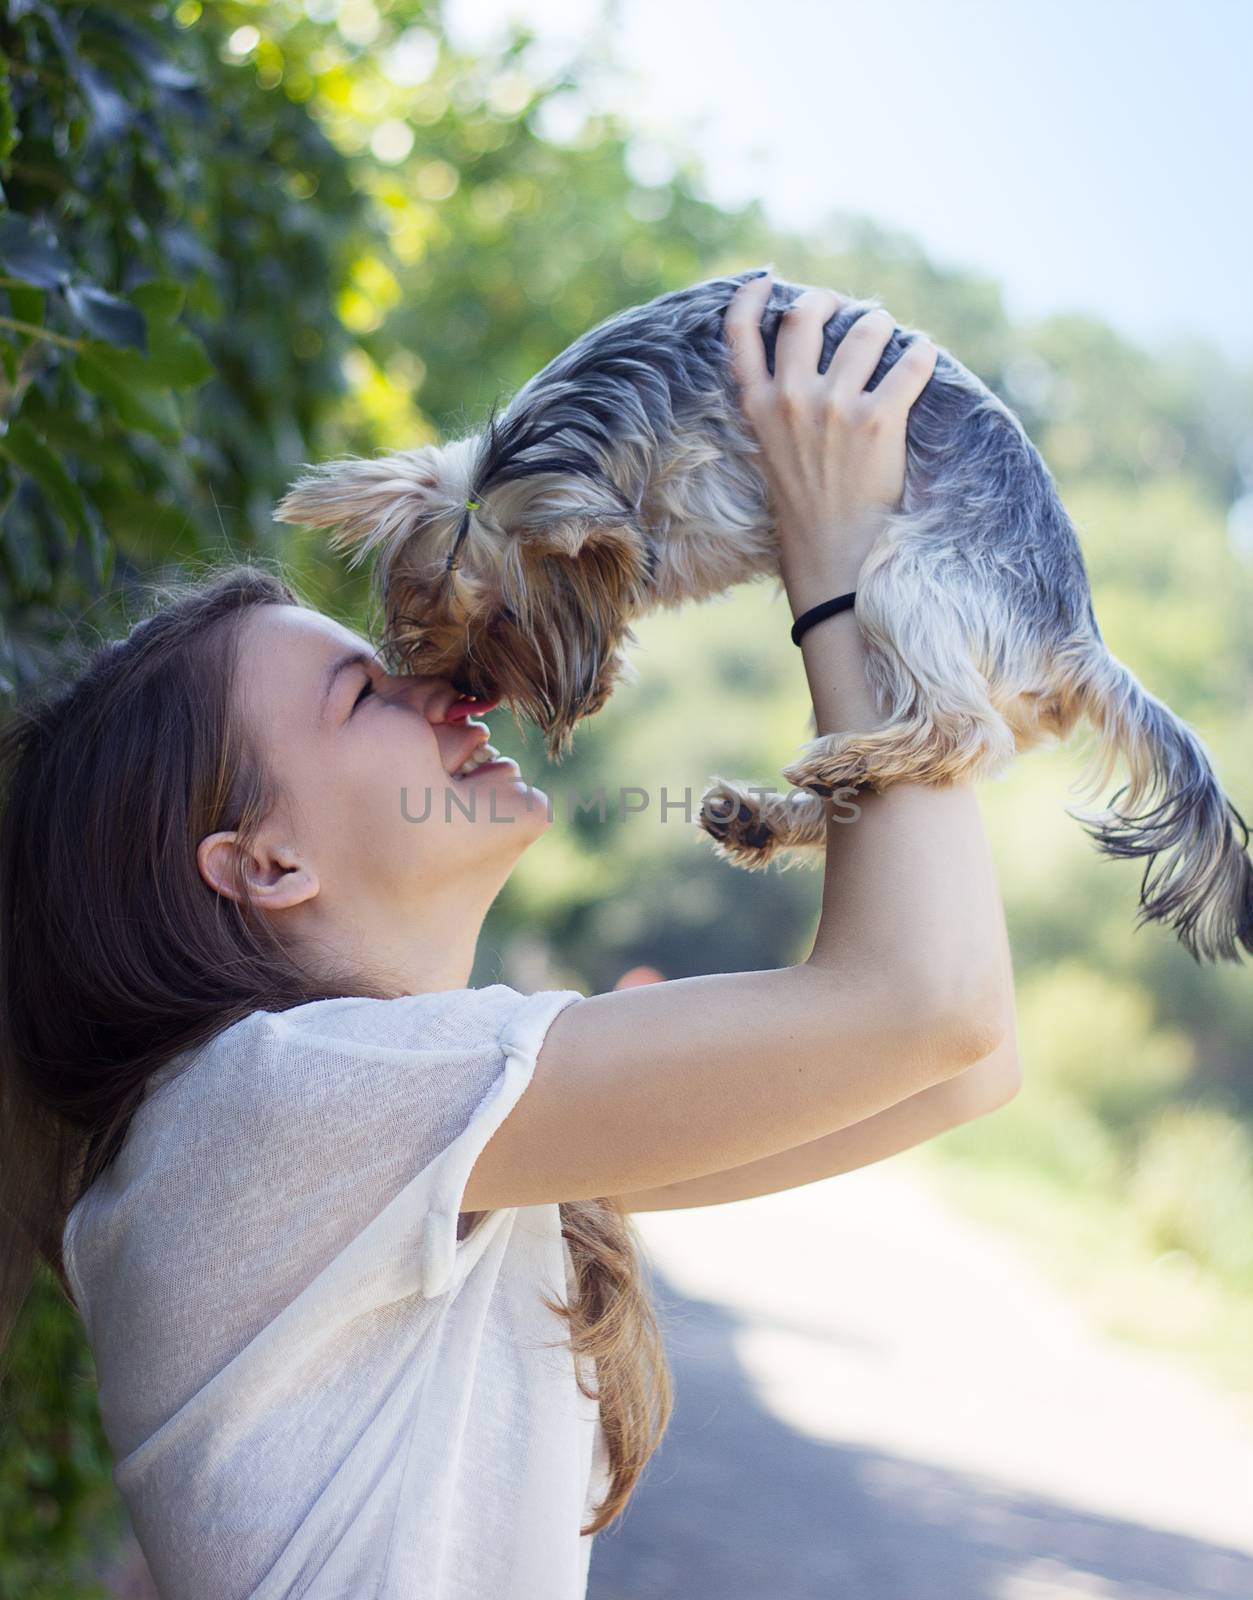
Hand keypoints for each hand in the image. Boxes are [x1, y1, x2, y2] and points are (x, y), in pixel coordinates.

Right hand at [725, 273, 937, 602]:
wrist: (832, 556)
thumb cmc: (806, 508)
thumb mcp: (773, 452)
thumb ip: (779, 407)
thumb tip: (809, 362)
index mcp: (757, 407)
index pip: (739, 334)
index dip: (751, 297)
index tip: (768, 279)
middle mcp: (791, 400)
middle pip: (804, 316)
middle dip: (830, 302)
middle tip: (848, 310)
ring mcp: (834, 409)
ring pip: (865, 330)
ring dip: (883, 325)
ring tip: (891, 338)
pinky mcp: (878, 422)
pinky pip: (911, 361)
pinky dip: (922, 353)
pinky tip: (923, 357)